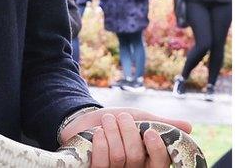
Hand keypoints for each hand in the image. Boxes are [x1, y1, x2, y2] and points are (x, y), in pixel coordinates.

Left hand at [59, 108, 190, 167]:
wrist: (90, 119)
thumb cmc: (120, 122)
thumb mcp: (142, 119)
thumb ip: (163, 124)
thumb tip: (189, 127)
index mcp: (151, 161)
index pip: (161, 164)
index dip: (157, 150)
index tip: (150, 132)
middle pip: (136, 157)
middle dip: (128, 132)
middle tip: (123, 117)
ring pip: (118, 156)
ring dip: (112, 132)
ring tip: (108, 119)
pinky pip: (101, 161)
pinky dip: (100, 142)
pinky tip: (98, 132)